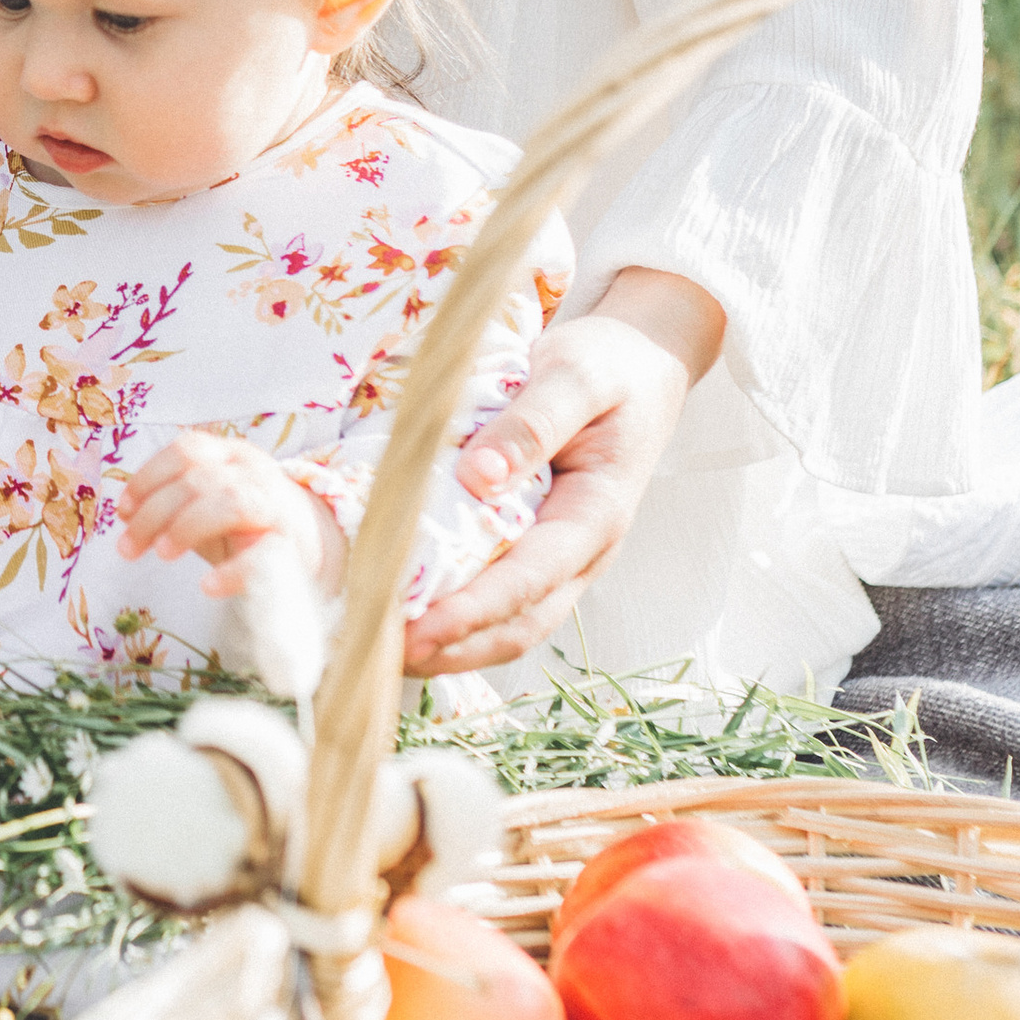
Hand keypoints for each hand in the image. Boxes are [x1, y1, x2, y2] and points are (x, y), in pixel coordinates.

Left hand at [117, 429, 343, 588]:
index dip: (149, 477)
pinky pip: (264, 555)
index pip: (188, 449)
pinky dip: (232, 571)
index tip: (123, 510)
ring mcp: (275, 508)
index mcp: (231, 454)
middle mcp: (255, 473)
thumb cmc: (244, 522)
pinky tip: (208, 586)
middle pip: (199, 480)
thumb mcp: (207, 500)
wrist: (310, 544)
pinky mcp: (292, 548)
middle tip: (128, 548)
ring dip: (188, 527)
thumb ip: (171, 498)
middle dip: (155, 513)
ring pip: (231, 503)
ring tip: (163, 554)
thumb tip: (124, 511)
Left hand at [402, 271, 722, 675]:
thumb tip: (479, 477)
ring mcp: (562, 557)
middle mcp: (582, 552)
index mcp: (596, 515)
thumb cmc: (609, 368)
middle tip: (378, 655)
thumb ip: (532, 424)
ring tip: (381, 650)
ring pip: (509, 624)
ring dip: (451, 647)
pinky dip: (455, 617)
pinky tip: (403, 615)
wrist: (641, 364)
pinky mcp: (538, 548)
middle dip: (453, 649)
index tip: (412, 630)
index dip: (470, 612)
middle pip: (519, 624)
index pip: (528, 580)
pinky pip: (499, 598)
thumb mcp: (576, 377)